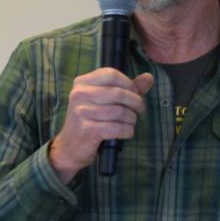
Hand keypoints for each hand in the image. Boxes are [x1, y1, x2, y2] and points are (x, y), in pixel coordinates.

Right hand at [48, 68, 154, 183]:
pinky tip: (126, 132)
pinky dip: (127, 131)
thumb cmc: (91, 120)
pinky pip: (116, 128)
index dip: (129, 84)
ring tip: (131, 122)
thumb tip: (149, 78)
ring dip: (132, 119)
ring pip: (120, 112)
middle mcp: (79, 94)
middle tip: (139, 110)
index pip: (111, 74)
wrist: (70, 146)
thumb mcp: (105, 100)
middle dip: (136, 102)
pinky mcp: (87, 129)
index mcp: (82, 82)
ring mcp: (81, 112)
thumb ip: (127, 88)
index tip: (135, 93)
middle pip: (118, 93)